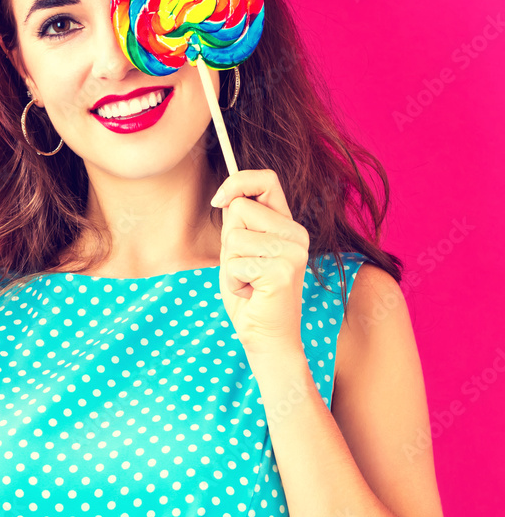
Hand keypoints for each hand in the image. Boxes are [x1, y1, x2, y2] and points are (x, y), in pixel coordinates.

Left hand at [210, 168, 309, 360]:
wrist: (265, 337)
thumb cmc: (248, 294)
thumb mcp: (239, 251)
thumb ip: (238, 223)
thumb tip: (226, 196)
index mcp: (287, 224)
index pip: (267, 180)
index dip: (238, 182)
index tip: (219, 200)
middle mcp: (296, 233)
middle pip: (240, 208)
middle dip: (229, 240)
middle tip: (244, 266)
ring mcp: (293, 251)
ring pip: (234, 237)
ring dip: (230, 264)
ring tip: (248, 282)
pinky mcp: (283, 271)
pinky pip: (235, 263)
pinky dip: (233, 281)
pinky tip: (251, 293)